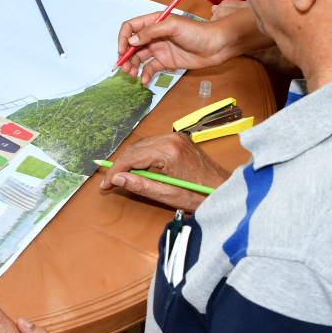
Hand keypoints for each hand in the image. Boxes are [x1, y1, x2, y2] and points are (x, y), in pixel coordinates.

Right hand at [97, 133, 229, 212]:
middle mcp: (172, 139)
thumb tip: (118, 179)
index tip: (106, 183)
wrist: (225, 189)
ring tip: (122, 177)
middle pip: (135, 148)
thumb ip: (141, 185)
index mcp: (169, 152)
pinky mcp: (180, 140)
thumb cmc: (201, 195)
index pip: (132, 157)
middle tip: (110, 182)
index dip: (116, 170)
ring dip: (131, 160)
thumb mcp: (168, 195)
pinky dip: (143, 155)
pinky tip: (139, 168)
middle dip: (121, 165)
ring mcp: (177, 137)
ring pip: (143, 145)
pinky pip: (153, 144)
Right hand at [118, 11, 247, 83]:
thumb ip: (151, 31)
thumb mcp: (173, 26)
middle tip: (125, 68)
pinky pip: (150, 68)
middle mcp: (154, 35)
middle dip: (125, 56)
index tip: (122, 51)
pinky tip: (145, 80)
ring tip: (132, 75)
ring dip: (133, 66)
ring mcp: (159, 49)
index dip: (123, 38)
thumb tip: (132, 41)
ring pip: (138, 58)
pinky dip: (145, 74)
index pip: (130, 27)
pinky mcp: (166, 61)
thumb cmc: (198, 32)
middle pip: (132, 45)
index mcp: (154, 22)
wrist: (217, 46)